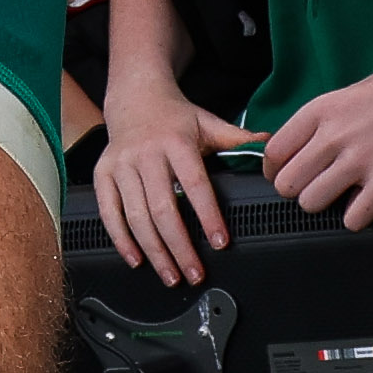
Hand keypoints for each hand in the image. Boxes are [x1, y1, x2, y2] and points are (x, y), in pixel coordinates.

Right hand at [92, 80, 236, 284]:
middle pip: (162, 208)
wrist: (135, 96)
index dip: (207, 215)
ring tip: (172, 275)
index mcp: (176, 143)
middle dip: (180, 247)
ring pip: (136, 217)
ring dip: (154, 251)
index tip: (219, 242)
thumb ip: (237, 139)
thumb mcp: (207, 123)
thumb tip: (269, 146)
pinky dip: (121, 240)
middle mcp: (146, 155)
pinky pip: (109, 213)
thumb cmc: (174, 117)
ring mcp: (121, 166)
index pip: (194, 184)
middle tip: (196, 272)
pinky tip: (136, 260)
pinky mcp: (102, 175)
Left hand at [259, 52, 372, 228]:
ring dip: (326, 204)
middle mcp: (334, 135)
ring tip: (343, 194)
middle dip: (298, 189)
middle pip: (286, 184)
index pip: (273, 152)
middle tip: (317, 185)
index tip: (284, 174)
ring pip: (311, 203)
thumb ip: (325, 119)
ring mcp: (360, 160)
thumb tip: (305, 144)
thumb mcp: (353, 91)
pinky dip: (357, 218)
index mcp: (321, 110)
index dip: (275, 169)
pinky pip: (353, 219)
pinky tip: (367, 202)